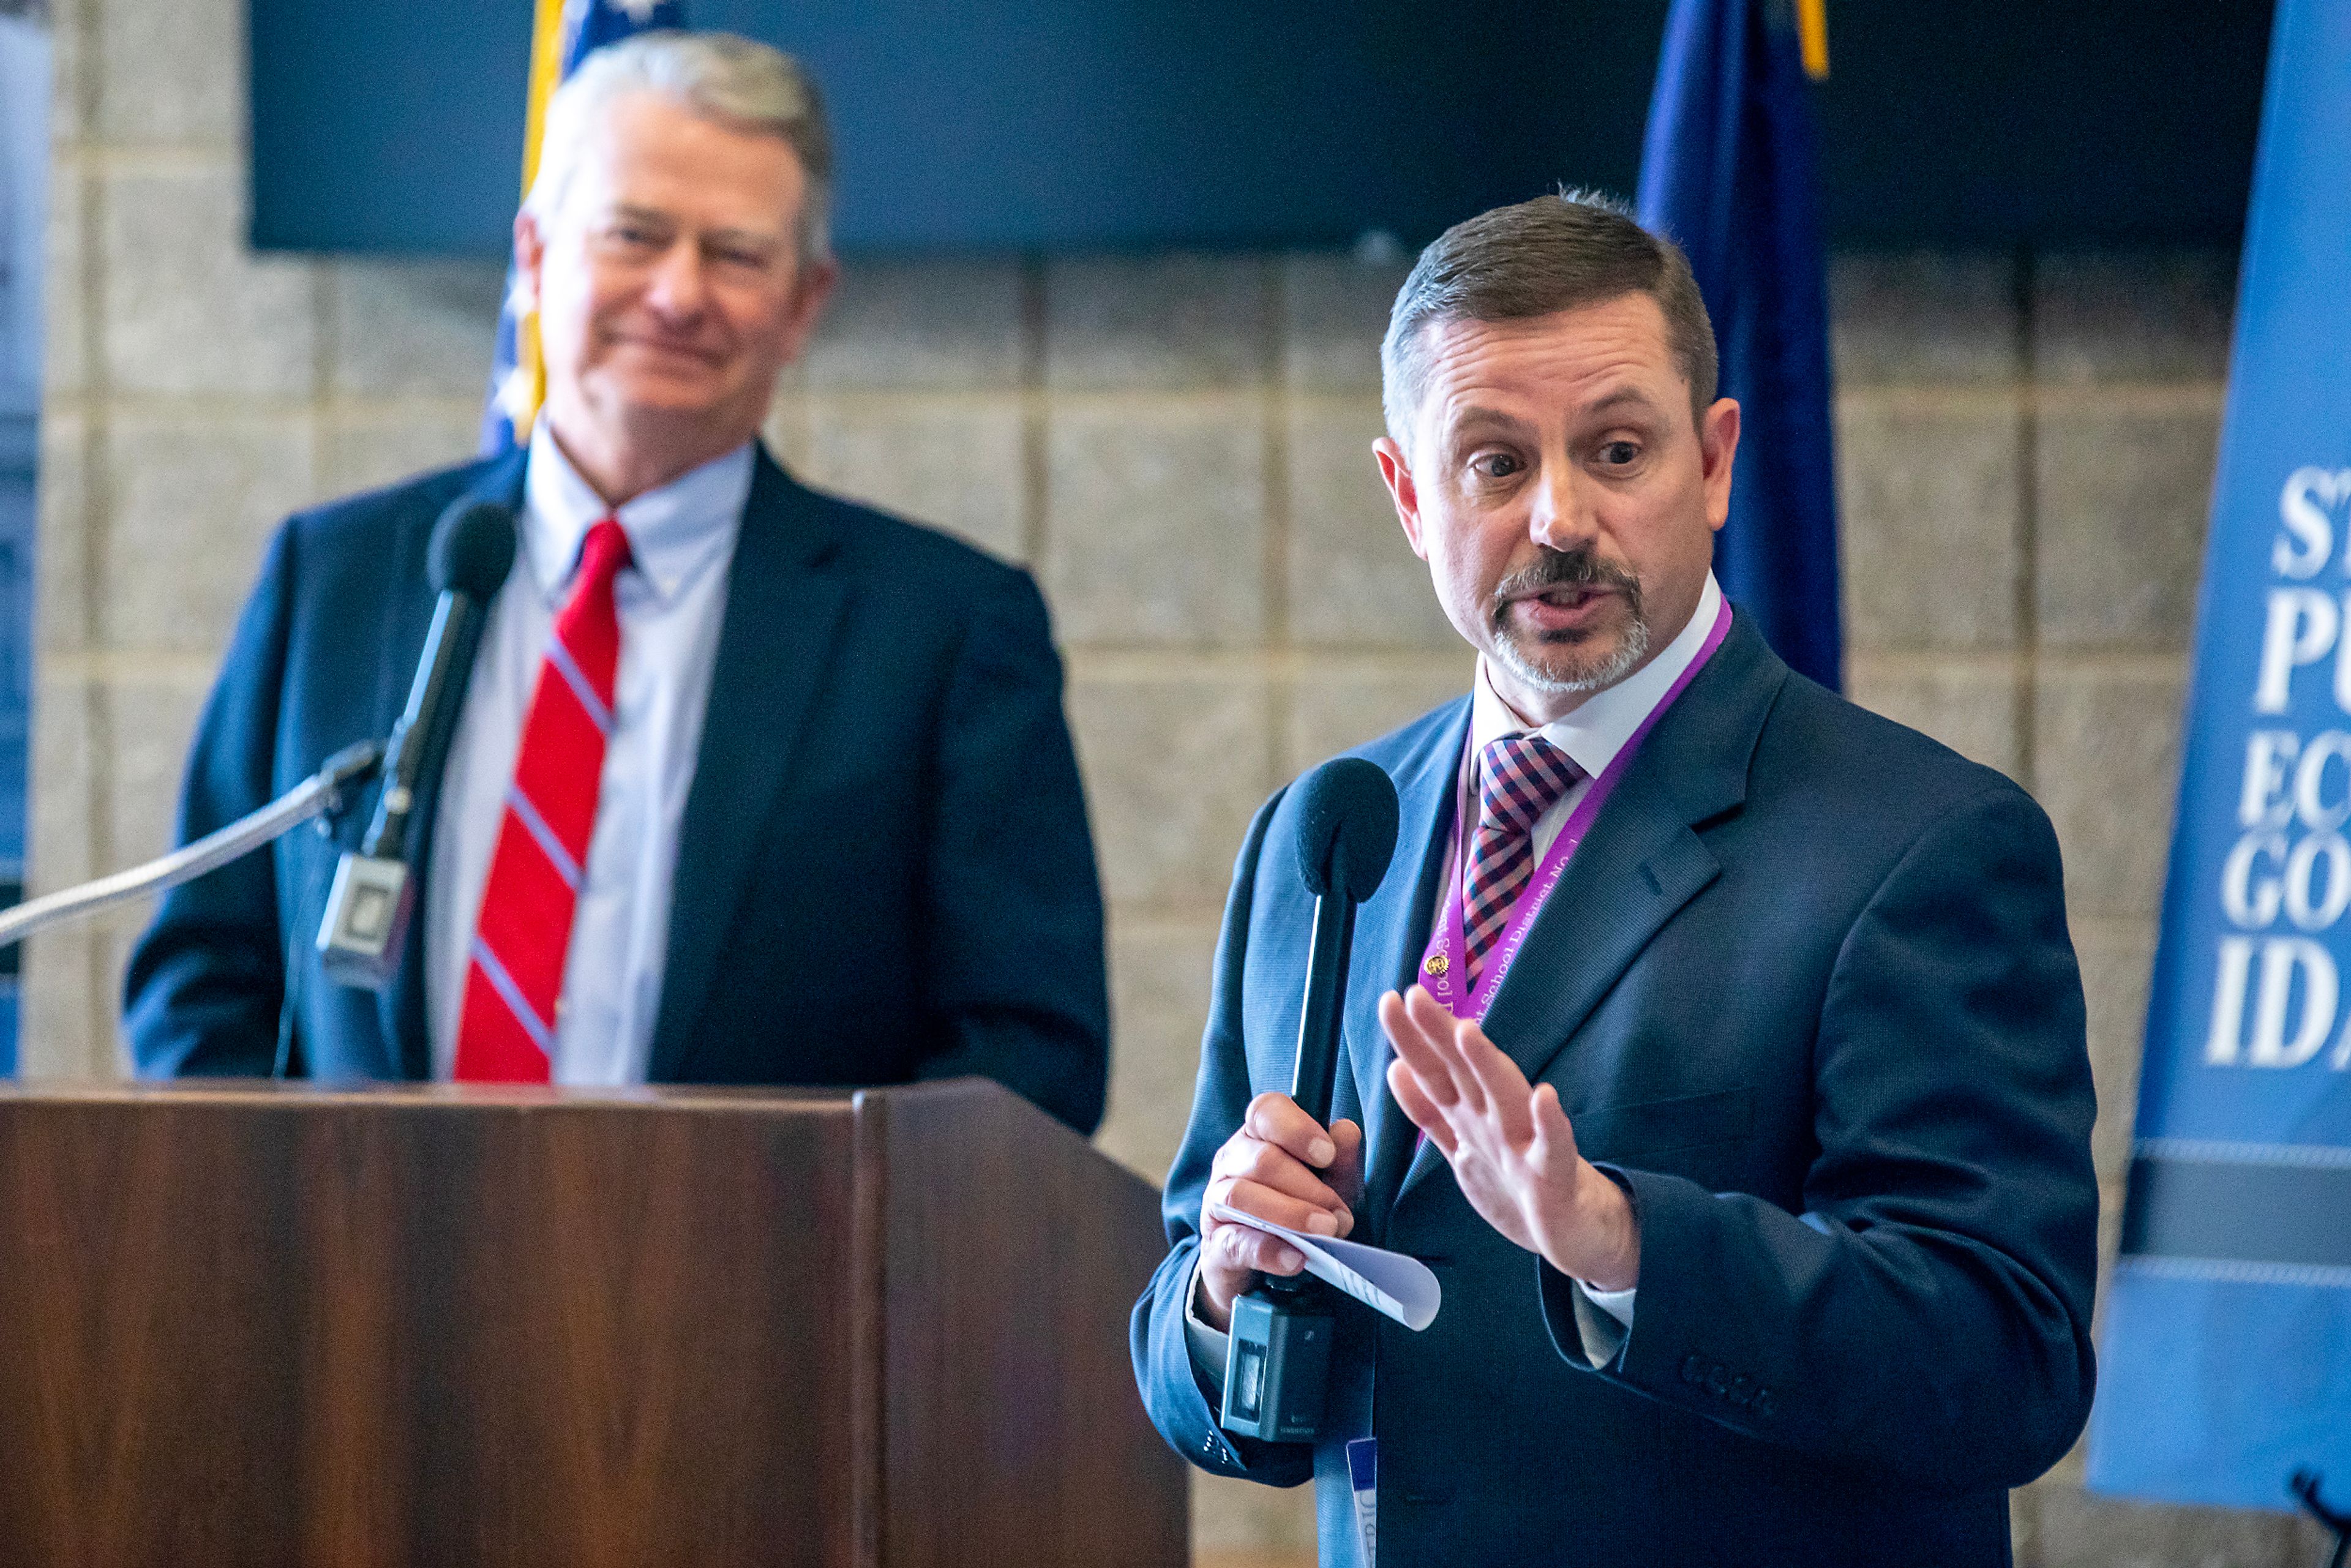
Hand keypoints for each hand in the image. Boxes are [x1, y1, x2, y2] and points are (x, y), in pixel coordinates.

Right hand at [1195, 1092, 1363, 1331]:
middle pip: (1261, 1159)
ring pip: (1241, 1195)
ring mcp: (1217, 1202)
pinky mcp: (1216, 1244)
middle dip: (1307, 1186)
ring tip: (1325, 1231)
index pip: (1265, 1112)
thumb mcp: (1328, 1184)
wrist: (1263, 1265)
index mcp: (1257, 1136)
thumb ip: (1340, 1160)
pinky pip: (1236, 1242)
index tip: (1327, 1155)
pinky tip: (1296, 1258)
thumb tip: (1347, 1131)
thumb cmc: (1297, 1209)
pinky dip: (1269, 1250)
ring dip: (1289, 1214)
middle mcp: (1231, 1162)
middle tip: (1339, 1214)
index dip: (1296, 1129)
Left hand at [1380, 985, 1638, 1290]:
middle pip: (1464, 1073)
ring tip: (1466, 1031)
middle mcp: (1497, 1120)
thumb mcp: (1464, 1147)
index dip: (1412, 1040)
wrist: (1577, 1231)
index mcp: (1472, 1116)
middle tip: (1413, 996)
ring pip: (1505, 1099)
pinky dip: (1550, 1123)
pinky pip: (1554, 1149)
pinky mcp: (1555, 1177)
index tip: (1388, 1000)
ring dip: (1487, 1066)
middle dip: (1439, 1035)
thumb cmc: (1520, 1183)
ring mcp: (1527, 1146)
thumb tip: (1397, 1067)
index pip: (1436, 1072)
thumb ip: (1430, 1112)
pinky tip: (1546, 1096)